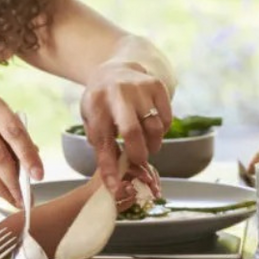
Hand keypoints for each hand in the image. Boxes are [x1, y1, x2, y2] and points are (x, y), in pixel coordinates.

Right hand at [0, 96, 41, 206]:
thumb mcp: (2, 126)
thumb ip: (19, 143)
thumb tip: (33, 170)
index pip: (15, 132)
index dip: (28, 156)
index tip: (39, 176)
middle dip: (13, 179)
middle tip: (25, 196)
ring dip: (1, 187)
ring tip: (14, 199)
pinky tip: (0, 193)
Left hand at [79, 61, 171, 196]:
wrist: (114, 70)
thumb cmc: (101, 104)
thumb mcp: (91, 120)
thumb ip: (101, 144)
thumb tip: (114, 176)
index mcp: (96, 105)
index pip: (103, 142)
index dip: (109, 168)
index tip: (115, 188)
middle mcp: (118, 93)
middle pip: (132, 131)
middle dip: (138, 154)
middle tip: (140, 161)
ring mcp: (139, 88)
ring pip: (154, 127)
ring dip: (153, 144)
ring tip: (148, 146)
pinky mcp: (157, 86)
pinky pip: (167, 118)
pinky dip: (163, 130)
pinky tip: (154, 129)